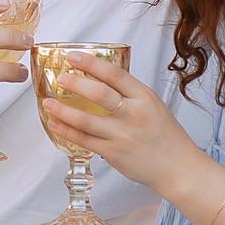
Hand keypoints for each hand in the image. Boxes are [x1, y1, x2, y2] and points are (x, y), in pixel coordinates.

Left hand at [39, 49, 191, 188]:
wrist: (177, 167)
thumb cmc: (165, 135)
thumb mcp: (153, 105)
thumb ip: (129, 94)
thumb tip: (99, 79)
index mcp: (144, 97)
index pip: (114, 74)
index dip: (91, 64)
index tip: (73, 56)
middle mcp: (133, 114)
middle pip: (99, 94)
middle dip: (75, 83)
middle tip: (59, 78)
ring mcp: (122, 135)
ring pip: (86, 119)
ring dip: (63, 110)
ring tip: (47, 102)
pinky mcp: (113, 153)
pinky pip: (84, 140)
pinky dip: (66, 131)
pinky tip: (54, 124)